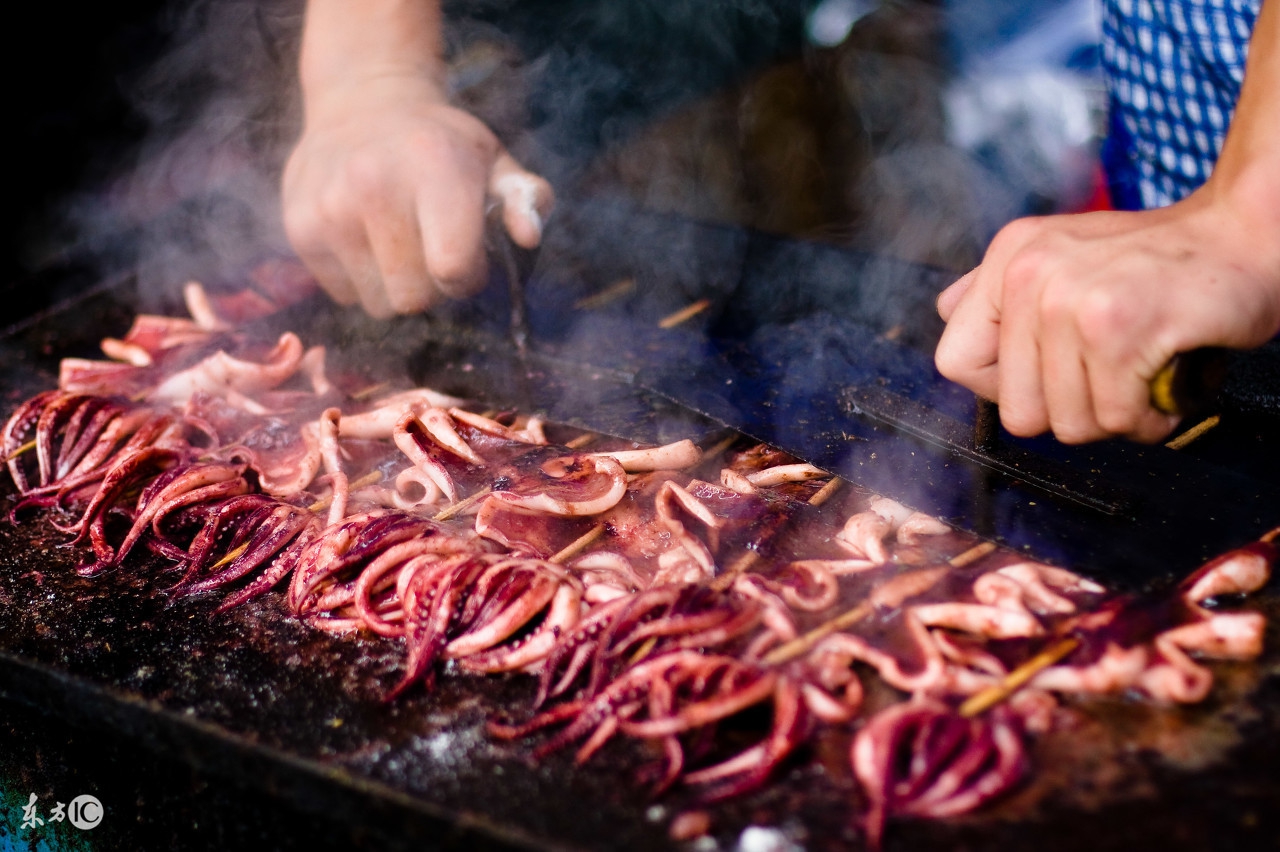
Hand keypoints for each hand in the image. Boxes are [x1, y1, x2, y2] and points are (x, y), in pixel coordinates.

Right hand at [282, 74, 553, 317]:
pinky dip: (362, 281)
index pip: (452, 269)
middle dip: (433, 288)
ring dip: (397, 287)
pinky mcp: (300, 228)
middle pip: (414, 298)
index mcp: (434, 168)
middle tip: (433, 252)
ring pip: (378, 305)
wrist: (361, 103)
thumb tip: (530, 237)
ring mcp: (329, 208)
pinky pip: (344, 295)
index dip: (467, 278)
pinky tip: (367, 239)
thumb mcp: (493, 161)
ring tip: (399, 244)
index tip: (467, 258)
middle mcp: (374, 185)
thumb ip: (526, 198)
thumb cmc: (442, 145)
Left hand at [934, 196, 1279, 443]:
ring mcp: (1070, 298)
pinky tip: (1163, 378)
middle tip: (1110, 375)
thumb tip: (944, 313)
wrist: (1246, 235)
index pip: (954, 363)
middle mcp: (1028, 273)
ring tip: (1140, 372)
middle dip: (1071, 410)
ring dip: (1115, 415)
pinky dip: (1149, 416)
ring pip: (1068, 422)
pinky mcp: (1117, 326)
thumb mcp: (1061, 256)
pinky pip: (1114, 417)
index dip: (1002, 389)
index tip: (1048, 374)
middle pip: (1016, 410)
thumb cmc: (1158, 263)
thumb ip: (999, 290)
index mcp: (1008, 258)